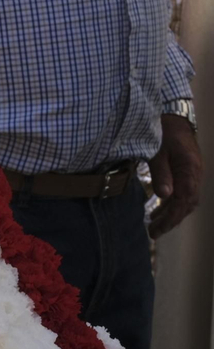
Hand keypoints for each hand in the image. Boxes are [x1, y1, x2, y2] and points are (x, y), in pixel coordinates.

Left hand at [149, 113, 201, 238]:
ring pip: (186, 200)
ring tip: (154, 224)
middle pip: (186, 204)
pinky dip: (172, 203)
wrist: (174, 116)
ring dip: (171, 213)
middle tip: (153, 232)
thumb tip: (165, 196)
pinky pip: (183, 192)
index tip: (156, 229)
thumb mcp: (158, 151)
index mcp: (190, 170)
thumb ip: (161, 173)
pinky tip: (160, 208)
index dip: (171, 218)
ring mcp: (193, 173)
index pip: (183, 201)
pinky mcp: (187, 171)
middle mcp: (195, 174)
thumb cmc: (164, 131)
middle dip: (170, 220)